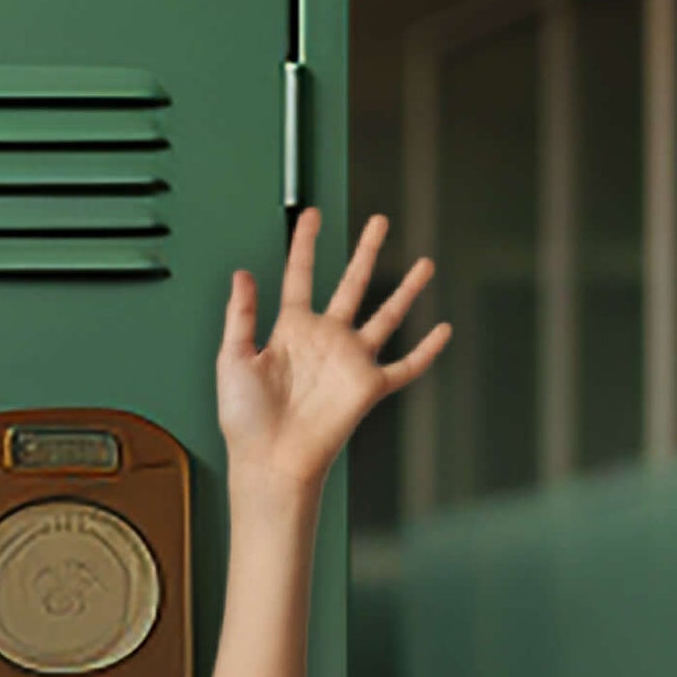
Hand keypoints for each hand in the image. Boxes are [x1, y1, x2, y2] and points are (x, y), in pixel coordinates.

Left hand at [214, 208, 446, 498]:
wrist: (270, 460)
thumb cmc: (246, 420)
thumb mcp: (232, 360)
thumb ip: (240, 316)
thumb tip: (242, 273)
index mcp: (291, 330)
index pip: (300, 276)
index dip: (305, 244)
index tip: (311, 215)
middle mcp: (325, 340)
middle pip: (351, 284)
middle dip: (366, 251)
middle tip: (378, 221)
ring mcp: (349, 361)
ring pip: (386, 316)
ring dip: (406, 290)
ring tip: (424, 263)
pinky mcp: (368, 387)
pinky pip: (406, 366)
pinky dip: (427, 351)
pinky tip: (444, 331)